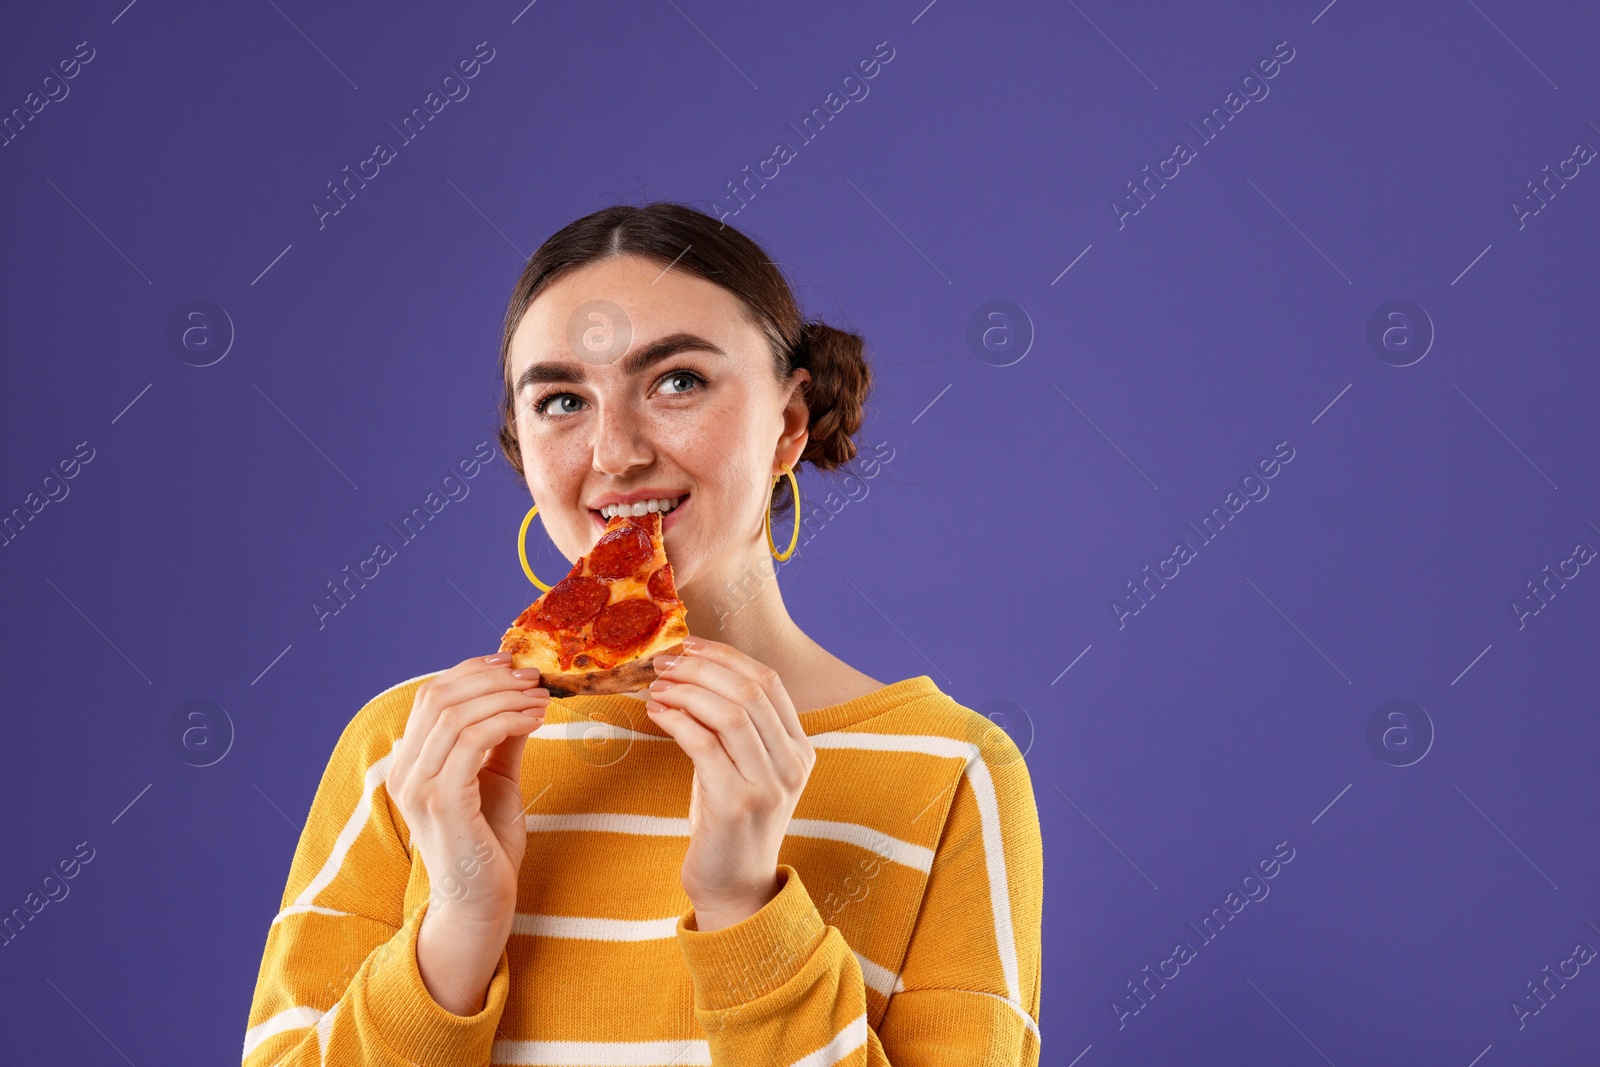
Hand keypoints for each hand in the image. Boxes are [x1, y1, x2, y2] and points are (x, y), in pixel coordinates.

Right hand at [385, 652, 548, 1011]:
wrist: (482, 904)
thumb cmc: (488, 846)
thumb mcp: (495, 779)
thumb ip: (499, 740)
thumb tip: (519, 697)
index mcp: (409, 763)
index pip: (430, 696)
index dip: (470, 671)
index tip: (511, 663)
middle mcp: (403, 771)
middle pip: (440, 697)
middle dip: (491, 679)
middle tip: (533, 679)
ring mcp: (418, 787)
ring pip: (455, 714)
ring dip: (504, 698)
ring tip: (540, 699)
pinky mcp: (443, 801)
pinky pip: (472, 741)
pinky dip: (506, 721)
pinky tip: (534, 721)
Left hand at [645, 637, 815, 930]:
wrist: (734, 889)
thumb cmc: (730, 825)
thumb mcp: (744, 769)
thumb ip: (733, 729)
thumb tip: (691, 674)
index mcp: (799, 748)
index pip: (768, 680)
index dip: (725, 655)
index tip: (687, 645)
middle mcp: (792, 763)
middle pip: (750, 689)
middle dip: (702, 667)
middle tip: (663, 662)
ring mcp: (768, 785)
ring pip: (731, 712)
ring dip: (687, 691)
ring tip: (656, 687)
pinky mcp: (737, 804)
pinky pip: (705, 744)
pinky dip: (677, 721)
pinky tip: (657, 714)